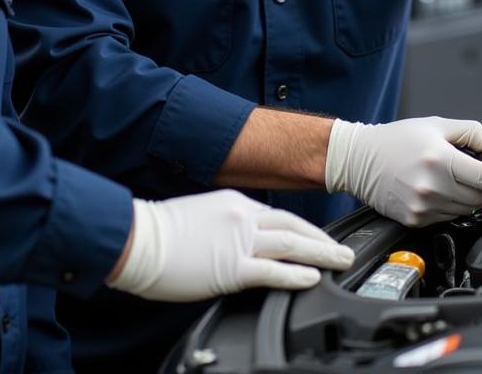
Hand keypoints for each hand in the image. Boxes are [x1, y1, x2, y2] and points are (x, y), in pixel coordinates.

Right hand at [106, 189, 353, 301]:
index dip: (305, 229)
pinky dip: (295, 273)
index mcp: (234, 203)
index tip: (321, 238)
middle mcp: (241, 216)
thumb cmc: (160, 231)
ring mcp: (238, 240)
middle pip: (294, 226)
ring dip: (321, 253)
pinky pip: (271, 270)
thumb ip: (225, 226)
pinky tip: (312, 277)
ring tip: (341, 262)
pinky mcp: (230, 266)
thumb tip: (239, 243)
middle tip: (344, 251)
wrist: (137, 236)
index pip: (279, 216)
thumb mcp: (200, 217)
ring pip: (291, 244)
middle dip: (323, 239)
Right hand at [325, 116, 481, 225]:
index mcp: (441, 160)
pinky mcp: (416, 220)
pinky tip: (439, 190)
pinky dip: (451, 206)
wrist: (359, 159)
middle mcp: (434, 187)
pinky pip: (448, 218)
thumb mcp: (435, 125)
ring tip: (455, 180)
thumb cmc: (395, 140)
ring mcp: (424, 207)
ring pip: (467, 210)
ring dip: (470, 198)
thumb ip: (471, 133)